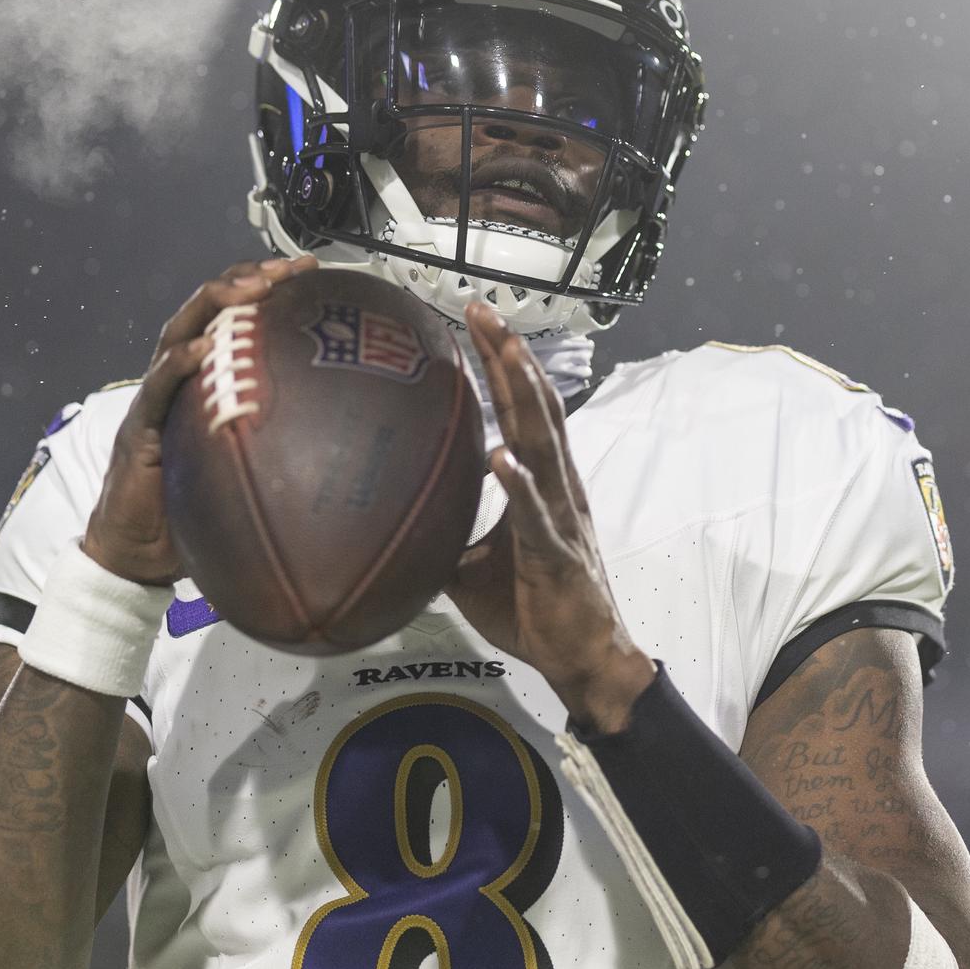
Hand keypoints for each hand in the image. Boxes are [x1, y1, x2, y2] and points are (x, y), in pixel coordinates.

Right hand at [80, 254, 318, 584]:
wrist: (138, 553)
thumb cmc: (196, 516)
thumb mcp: (255, 476)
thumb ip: (291, 453)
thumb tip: (360, 456)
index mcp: (209, 382)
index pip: (237, 320)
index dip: (269, 289)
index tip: (312, 273)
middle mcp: (181, 379)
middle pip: (209, 309)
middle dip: (248, 278)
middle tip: (287, 270)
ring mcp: (157, 397)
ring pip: (180, 331)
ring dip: (216, 302)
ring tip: (250, 288)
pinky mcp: (140, 425)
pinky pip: (159, 387)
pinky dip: (180, 363)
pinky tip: (203, 348)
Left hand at [446, 301, 655, 731]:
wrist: (581, 658)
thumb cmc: (532, 608)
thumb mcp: (471, 565)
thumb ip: (442, 532)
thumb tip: (389, 517)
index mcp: (541, 482)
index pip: (521, 408)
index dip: (500, 363)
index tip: (473, 319)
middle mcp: (557, 485)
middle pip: (534, 406)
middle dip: (508, 356)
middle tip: (480, 310)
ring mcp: (560, 516)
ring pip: (543, 443)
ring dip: (523, 396)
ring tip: (504, 353)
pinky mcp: (556, 553)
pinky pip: (536, 515)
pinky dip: (519, 484)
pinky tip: (501, 457)